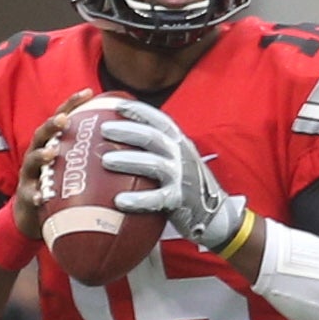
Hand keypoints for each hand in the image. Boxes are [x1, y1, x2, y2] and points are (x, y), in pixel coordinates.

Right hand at [12, 88, 94, 237]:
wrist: (36, 216)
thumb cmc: (61, 186)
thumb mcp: (77, 167)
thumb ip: (94, 154)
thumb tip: (132, 144)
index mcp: (52, 143)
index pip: (62, 118)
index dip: (73, 104)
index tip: (89, 92)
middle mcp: (38, 155)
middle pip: (42, 134)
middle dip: (52, 125)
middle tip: (64, 120)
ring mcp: (30, 175)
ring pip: (32, 161)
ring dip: (41, 156)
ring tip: (52, 153)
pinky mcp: (27, 197)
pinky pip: (30, 195)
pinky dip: (35, 195)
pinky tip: (41, 196)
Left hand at [101, 100, 244, 251]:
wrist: (215, 214)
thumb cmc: (187, 185)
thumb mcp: (178, 160)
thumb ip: (158, 149)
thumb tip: (122, 138)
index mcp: (179, 143)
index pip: (159, 120)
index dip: (138, 110)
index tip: (116, 105)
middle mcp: (181, 156)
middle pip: (152, 137)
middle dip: (127, 130)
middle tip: (104, 129)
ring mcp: (181, 177)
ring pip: (153, 164)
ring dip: (128, 160)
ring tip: (106, 161)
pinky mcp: (179, 200)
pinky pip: (157, 199)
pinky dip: (138, 200)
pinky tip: (120, 201)